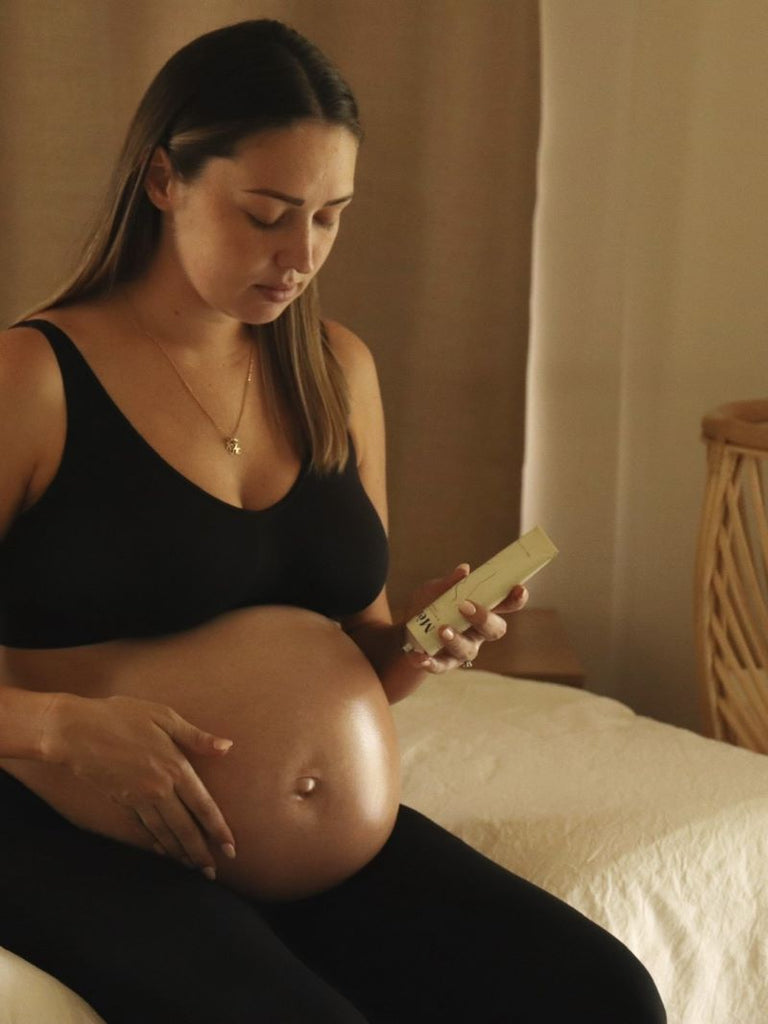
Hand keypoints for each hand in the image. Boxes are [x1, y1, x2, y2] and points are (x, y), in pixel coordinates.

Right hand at [41, 693, 235, 875]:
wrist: (75, 731)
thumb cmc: (121, 716)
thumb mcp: (164, 717)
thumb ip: (197, 737)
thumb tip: (227, 746)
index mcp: (175, 768)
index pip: (204, 806)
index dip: (218, 830)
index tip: (231, 849)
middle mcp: (160, 789)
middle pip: (185, 828)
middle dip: (201, 853)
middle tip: (213, 873)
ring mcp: (139, 799)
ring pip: (165, 833)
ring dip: (181, 853)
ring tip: (194, 868)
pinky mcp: (122, 802)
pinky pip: (144, 828)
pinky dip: (157, 843)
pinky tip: (165, 853)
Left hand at [402, 564, 528, 674]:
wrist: (407, 631)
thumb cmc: (428, 606)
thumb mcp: (434, 590)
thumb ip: (449, 583)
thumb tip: (463, 570)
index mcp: (482, 610)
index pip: (505, 605)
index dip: (516, 599)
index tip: (519, 589)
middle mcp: (478, 632)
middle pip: (494, 630)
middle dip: (484, 619)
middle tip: (465, 607)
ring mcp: (463, 649)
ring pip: (468, 650)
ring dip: (456, 639)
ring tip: (441, 630)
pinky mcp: (444, 663)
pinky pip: (441, 666)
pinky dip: (431, 662)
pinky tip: (419, 657)